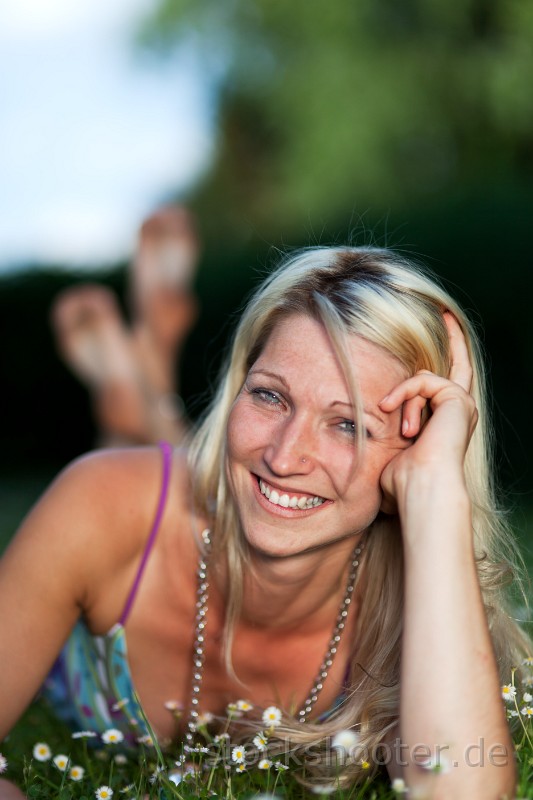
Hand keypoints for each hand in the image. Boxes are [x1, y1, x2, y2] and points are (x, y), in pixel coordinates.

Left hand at [378, 313, 477, 511]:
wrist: (422, 487)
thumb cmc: (403, 481)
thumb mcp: (390, 450)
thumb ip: (387, 434)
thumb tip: (364, 436)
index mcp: (446, 421)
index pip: (443, 385)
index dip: (440, 362)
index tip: (435, 338)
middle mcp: (459, 410)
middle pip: (459, 364)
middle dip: (452, 336)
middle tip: (443, 312)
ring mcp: (461, 404)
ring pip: (424, 378)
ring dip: (403, 398)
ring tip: (403, 432)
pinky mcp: (457, 399)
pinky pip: (423, 380)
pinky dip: (404, 394)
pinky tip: (395, 414)